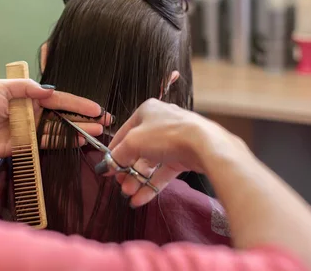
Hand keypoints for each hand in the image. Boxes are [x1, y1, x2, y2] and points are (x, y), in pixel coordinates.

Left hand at [0, 79, 111, 166]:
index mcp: (28, 96)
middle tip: (106, 119)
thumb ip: (25, 88)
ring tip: (98, 131)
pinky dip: (65, 141)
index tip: (95, 107)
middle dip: (85, 116)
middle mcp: (34, 112)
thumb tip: (49, 89)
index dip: (77, 102)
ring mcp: (32, 129)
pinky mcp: (28, 144)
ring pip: (61, 128)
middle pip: (64, 113)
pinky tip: (80, 140)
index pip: (58, 98)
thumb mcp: (0, 88)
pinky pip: (50, 142)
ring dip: (80, 130)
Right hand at [107, 99, 246, 206]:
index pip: (124, 132)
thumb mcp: (133, 142)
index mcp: (147, 111)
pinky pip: (164, 171)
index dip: (114, 151)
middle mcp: (161, 123)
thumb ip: (118, 154)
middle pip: (138, 149)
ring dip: (138, 180)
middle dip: (127, 170)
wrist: (204, 145)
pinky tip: (140, 199)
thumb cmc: (166, 134)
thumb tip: (107, 166)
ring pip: (151, 162)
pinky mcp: (185, 156)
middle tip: (120, 184)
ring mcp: (174, 140)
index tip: (106, 168)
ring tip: (129, 195)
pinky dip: (152, 185)